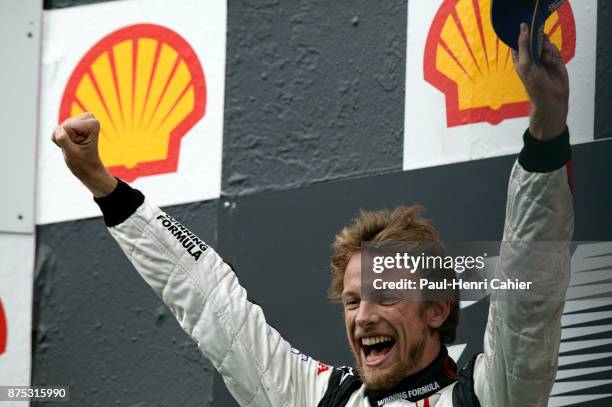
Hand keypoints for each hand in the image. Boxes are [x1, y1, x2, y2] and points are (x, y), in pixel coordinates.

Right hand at [51, 112, 116, 196]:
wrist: (88, 170)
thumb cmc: (83, 163)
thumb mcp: (72, 153)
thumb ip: (63, 139)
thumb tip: (57, 129)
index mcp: (92, 124)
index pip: (67, 126)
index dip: (70, 139)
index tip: (79, 146)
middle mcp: (88, 119)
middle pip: (63, 125)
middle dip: (65, 138)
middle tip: (76, 147)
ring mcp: (80, 121)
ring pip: (59, 128)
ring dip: (62, 140)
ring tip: (74, 147)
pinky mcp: (72, 125)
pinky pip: (56, 130)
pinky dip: (59, 140)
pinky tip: (69, 145)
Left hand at [512, 23, 568, 140]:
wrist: (552, 96)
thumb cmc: (534, 83)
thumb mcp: (525, 63)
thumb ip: (524, 45)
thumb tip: (522, 27)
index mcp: (519, 57)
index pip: (519, 40)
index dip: (523, 33)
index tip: (527, 26)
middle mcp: (530, 55)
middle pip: (534, 38)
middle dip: (539, 41)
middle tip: (540, 48)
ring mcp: (542, 56)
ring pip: (546, 42)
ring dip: (547, 49)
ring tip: (547, 61)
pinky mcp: (554, 58)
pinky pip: (554, 48)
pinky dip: (554, 54)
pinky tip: (552, 63)